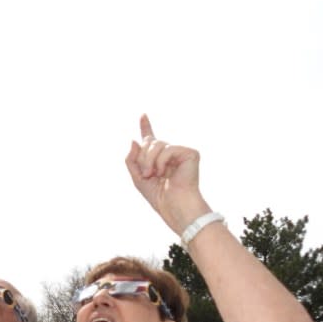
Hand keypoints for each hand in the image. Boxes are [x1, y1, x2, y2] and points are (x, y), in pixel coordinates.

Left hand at [124, 114, 207, 235]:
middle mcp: (170, 153)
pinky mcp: (190, 154)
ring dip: (149, 161)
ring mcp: (181, 152)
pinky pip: (168, 149)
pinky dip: (162, 162)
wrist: (174, 207)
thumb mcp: (138, 178)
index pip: (151, 139)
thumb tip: (134, 140)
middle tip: (147, 174)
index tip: (142, 114)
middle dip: (143, 158)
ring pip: (157, 144)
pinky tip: (165, 172)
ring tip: (154, 175)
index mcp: (159, 159)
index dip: (146, 127)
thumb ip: (131, 159)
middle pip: (149, 142)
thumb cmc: (159, 196)